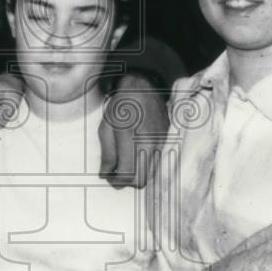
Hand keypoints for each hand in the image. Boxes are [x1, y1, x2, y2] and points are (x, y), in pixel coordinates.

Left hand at [98, 74, 168, 188]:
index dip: (115, 181)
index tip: (109, 177)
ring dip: (136, 175)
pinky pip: (156, 164)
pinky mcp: (166, 143)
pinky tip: (135, 155)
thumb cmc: (122, 105)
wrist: (144, 88)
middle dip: (127, 182)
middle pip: (141, 181)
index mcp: (132, 140)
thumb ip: (107, 154)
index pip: (127, 175)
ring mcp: (160, 144)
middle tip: (116, 174)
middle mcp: (149, 145)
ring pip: (150, 175)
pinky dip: (144, 166)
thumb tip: (105, 174)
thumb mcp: (106, 127)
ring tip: (125, 164)